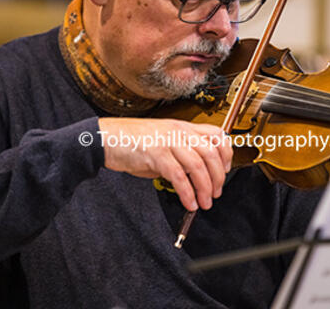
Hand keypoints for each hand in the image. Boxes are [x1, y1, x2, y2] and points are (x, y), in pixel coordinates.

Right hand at [98, 118, 231, 210]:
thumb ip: (180, 155)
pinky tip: (189, 202)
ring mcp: (167, 141)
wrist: (104, 138)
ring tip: (204, 202)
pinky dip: (187, 192)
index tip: (226, 170)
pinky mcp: (156, 153)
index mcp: (182, 127)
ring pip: (197, 165)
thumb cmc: (131, 142)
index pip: (216, 135)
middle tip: (215, 193)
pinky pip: (178, 176)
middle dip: (218, 176)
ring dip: (204, 188)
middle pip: (210, 153)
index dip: (226, 154)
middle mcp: (178, 131)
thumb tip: (195, 177)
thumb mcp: (162, 142)